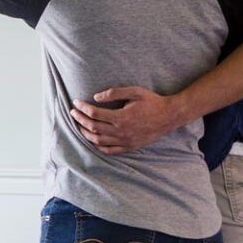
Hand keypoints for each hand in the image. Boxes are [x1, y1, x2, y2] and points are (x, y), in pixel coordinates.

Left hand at [70, 86, 185, 154]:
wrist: (169, 116)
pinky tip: (92, 139)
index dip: (82, 108)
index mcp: (122, 117)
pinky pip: (109, 150)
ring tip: (79, 125)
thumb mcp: (134, 92)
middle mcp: (121, 131)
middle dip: (80, 120)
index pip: (94, 114)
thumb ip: (114, 93)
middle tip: (73, 113)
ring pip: (98, 141)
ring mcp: (125, 141)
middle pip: (93, 127)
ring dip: (85, 133)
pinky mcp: (129, 147)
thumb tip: (95, 97)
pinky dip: (97, 146)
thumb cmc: (151, 101)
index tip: (75, 103)